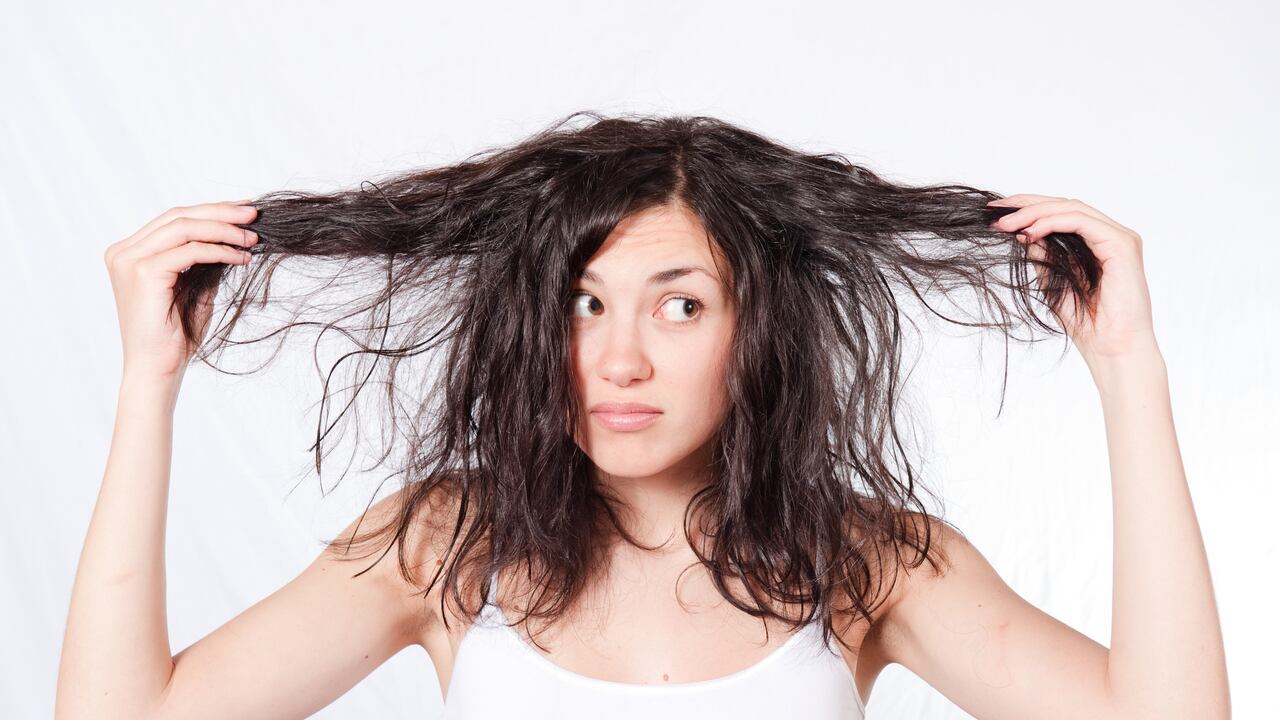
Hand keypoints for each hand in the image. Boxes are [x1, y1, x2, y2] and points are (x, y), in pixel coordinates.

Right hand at [103, 200, 258, 378]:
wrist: (159, 368)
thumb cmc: (176, 334)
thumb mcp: (194, 287)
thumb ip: (203, 259)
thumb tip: (233, 234)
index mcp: (130, 252)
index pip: (174, 220)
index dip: (211, 211)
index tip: (243, 211)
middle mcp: (124, 251)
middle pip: (178, 216)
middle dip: (220, 212)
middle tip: (254, 214)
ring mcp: (129, 260)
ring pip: (184, 227)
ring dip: (224, 229)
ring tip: (253, 237)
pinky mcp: (142, 272)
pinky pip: (189, 250)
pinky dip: (219, 250)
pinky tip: (241, 257)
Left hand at [988, 194, 1155, 360]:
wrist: (1111, 348)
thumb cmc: (1086, 321)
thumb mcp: (1051, 281)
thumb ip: (1041, 255)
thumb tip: (1020, 231)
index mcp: (1095, 242)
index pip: (1060, 214)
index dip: (1028, 208)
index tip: (997, 213)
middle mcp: (1109, 235)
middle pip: (1065, 205)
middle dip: (1027, 205)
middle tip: (996, 212)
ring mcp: (1119, 237)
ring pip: (1072, 209)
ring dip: (1036, 212)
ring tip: (1007, 224)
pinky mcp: (1122, 244)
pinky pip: (1082, 222)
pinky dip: (1053, 222)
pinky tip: (1030, 232)